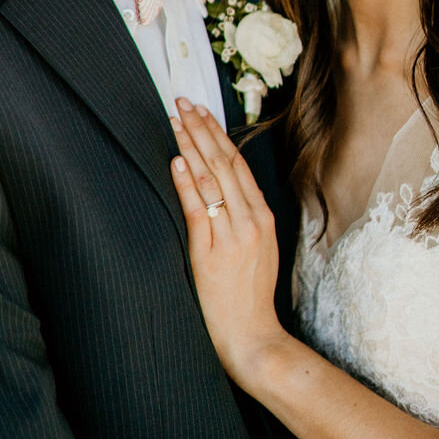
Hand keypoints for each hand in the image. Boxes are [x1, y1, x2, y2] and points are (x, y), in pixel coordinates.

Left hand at [169, 100, 287, 384]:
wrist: (253, 336)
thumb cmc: (249, 297)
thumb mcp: (256, 250)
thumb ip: (243, 220)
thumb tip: (222, 192)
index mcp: (262, 217)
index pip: (238, 164)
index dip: (217, 134)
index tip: (201, 111)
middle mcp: (251, 221)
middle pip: (225, 163)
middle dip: (202, 129)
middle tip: (183, 102)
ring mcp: (234, 236)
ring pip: (212, 180)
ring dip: (192, 146)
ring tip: (176, 120)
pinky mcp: (213, 254)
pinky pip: (199, 211)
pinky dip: (188, 184)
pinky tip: (177, 162)